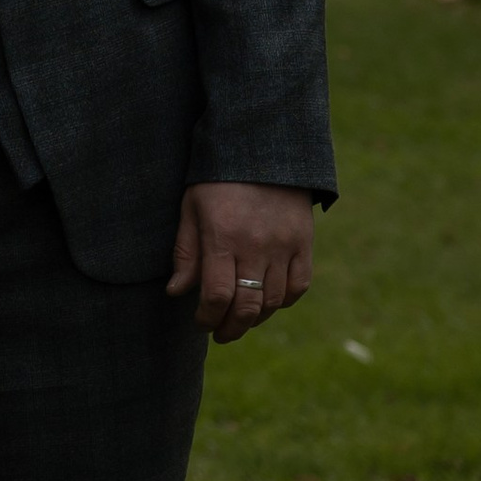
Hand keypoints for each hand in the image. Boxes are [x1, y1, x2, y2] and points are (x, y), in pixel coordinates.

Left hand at [167, 182, 314, 341]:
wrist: (264, 147)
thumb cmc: (218, 179)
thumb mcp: (191, 207)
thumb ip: (185, 252)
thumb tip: (176, 293)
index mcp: (222, 236)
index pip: (216, 296)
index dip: (207, 319)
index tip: (200, 324)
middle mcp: (256, 245)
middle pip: (246, 307)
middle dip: (230, 329)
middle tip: (220, 333)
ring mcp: (284, 246)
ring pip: (273, 302)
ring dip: (255, 318)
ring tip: (240, 319)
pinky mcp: (304, 242)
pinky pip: (298, 286)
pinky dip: (283, 301)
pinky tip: (267, 301)